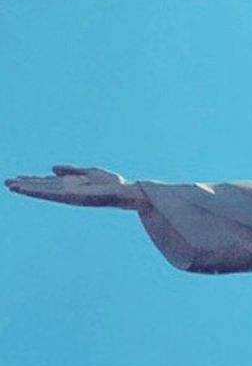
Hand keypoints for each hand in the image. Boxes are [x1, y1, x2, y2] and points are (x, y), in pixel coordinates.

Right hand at [5, 165, 145, 208]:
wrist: (125, 192)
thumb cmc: (111, 184)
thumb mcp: (89, 172)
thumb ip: (71, 171)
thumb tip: (52, 169)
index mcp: (71, 186)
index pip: (47, 183)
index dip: (32, 181)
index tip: (17, 179)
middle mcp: (68, 192)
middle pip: (42, 188)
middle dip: (25, 186)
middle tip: (6, 183)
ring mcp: (69, 195)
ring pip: (43, 191)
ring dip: (27, 189)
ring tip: (11, 186)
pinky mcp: (72, 196)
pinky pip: (52, 193)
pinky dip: (39, 191)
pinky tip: (28, 189)